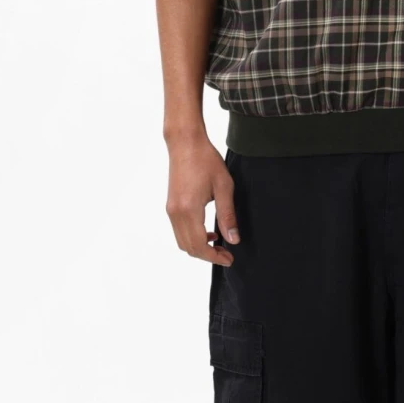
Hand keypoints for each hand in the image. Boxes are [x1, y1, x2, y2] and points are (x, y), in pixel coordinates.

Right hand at [166, 136, 239, 266]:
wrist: (185, 143)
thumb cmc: (206, 161)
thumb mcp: (224, 187)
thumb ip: (227, 216)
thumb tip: (233, 240)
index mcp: (189, 209)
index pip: (200, 245)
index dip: (215, 257)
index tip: (229, 259)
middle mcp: (176, 213)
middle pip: (189, 248)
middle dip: (208, 256)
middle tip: (227, 254)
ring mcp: (170, 210)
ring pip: (182, 241)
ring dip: (199, 248)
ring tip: (219, 244)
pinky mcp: (170, 206)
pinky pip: (179, 231)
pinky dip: (192, 237)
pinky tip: (208, 231)